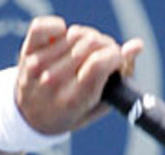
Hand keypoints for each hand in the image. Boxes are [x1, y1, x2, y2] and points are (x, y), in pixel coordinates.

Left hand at [14, 16, 143, 136]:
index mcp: (72, 101)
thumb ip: (120, 79)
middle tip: (105, 55)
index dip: (116, 56)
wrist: (28, 118)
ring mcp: (38, 66)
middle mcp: (53, 82)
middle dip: (106, 45)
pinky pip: (45, 26)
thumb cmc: (70, 113)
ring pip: (74, 33)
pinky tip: (65, 39)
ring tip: (87, 51)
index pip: (100, 63)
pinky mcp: (27, 52)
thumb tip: (136, 46)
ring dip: (87, 38)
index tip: (117, 61)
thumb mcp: (98, 106)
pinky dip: (59, 27)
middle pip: (90, 44)